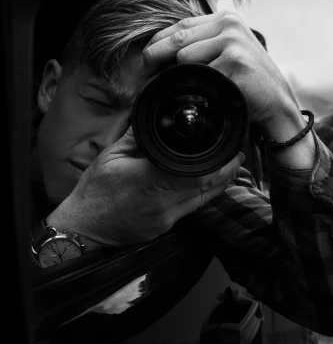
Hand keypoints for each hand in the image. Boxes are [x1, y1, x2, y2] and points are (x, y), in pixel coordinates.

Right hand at [47, 127, 244, 247]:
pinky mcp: (166, 228)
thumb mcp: (111, 155)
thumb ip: (137, 135)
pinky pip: (192, 209)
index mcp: (148, 180)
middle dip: (227, 170)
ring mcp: (166, 219)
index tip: (231, 150)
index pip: (195, 173)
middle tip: (238, 155)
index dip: (220, 163)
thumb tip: (155, 114)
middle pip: (207, 187)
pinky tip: (208, 184)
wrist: (84, 229)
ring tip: (232, 166)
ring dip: (220, 183)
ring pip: (204, 200)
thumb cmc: (94, 192)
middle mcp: (162, 203)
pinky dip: (203, 195)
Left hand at [142, 10, 298, 126]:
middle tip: (145, 73)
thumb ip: (202, 42)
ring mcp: (233, 42)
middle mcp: (230, 25)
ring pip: (185, 57)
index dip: (158, 42)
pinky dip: (199, 88)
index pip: (180, 25)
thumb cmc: (247, 80)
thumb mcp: (227, 51)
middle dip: (156, 57)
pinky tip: (210, 94)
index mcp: (225, 18)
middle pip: (178, 39)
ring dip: (183, 76)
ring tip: (195, 86)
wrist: (276, 101)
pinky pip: (200, 76)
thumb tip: (160, 49)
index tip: (145, 59)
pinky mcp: (235, 62)